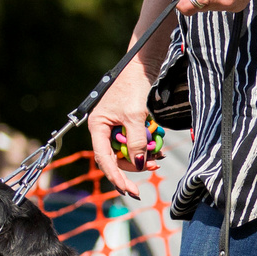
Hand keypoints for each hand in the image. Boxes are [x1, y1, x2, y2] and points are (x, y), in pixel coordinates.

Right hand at [86, 61, 157, 201]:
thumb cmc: (134, 86)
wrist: (144, 65)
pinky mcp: (128, 124)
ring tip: (158, 159)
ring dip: (141, 158)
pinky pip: (134, 142)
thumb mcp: (136, 116)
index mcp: (98, 126)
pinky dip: (146, 148)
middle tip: (146, 178)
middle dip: (131, 169)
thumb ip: (135, 141)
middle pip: (114, 158)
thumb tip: (137, 164)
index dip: (114, 176)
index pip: (103, 158)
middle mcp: (104, 128)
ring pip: (126, 152)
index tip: (126, 190)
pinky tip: (158, 151)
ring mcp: (115, 126)